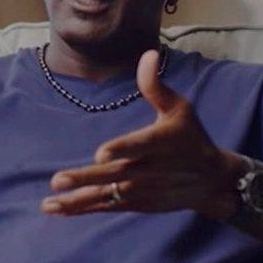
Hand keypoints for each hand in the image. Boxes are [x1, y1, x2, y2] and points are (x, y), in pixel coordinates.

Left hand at [41, 49, 242, 220]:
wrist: (212, 180)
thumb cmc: (191, 137)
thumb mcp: (180, 109)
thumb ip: (155, 86)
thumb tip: (148, 53)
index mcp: (159, 143)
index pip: (138, 146)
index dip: (121, 149)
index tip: (101, 154)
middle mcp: (149, 169)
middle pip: (114, 174)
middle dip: (86, 178)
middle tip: (58, 180)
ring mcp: (141, 189)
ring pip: (106, 195)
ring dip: (77, 200)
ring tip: (50, 202)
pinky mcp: (136, 203)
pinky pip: (106, 207)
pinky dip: (83, 209)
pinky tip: (57, 209)